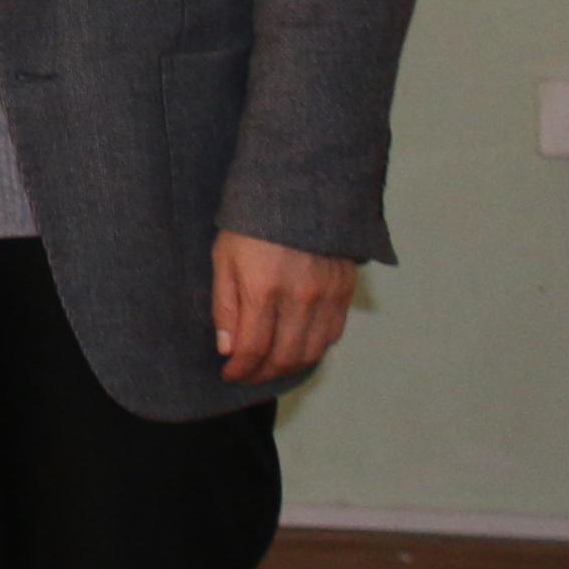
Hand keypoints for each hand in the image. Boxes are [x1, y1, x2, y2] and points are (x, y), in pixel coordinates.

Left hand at [212, 230, 355, 385]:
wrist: (298, 192)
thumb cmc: (252, 225)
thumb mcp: (224, 259)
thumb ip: (225, 306)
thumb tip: (228, 348)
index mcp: (263, 288)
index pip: (254, 348)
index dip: (241, 370)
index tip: (230, 374)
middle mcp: (299, 297)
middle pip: (285, 357)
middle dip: (262, 374)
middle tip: (248, 376)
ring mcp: (327, 295)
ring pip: (312, 351)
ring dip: (289, 367)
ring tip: (270, 367)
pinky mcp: (345, 290)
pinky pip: (332, 333)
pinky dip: (314, 348)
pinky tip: (297, 347)